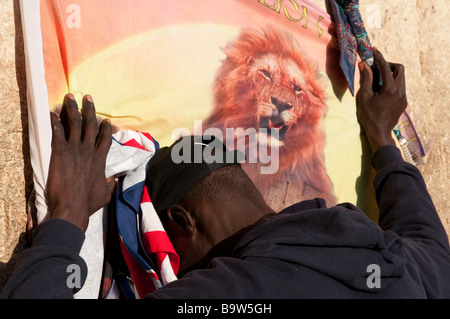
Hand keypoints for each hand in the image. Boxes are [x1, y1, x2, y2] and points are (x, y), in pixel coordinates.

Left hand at [46, 93, 114, 231]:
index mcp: (100, 160)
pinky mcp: (60, 152)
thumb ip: (109, 183)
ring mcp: (75, 150)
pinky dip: (55, 121)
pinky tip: (52, 113)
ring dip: (73, 109)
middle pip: (91, 125)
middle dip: (90, 109)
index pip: (105, 139)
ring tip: (70, 97)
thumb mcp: (105, 193)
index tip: (106, 120)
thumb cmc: (88, 202)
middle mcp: (89, 151)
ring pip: (75, 124)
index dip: (106, 128)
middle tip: (87, 97)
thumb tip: (114, 179)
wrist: (72, 207)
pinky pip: (57, 132)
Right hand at [356, 48, 407, 152]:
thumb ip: (365, 79)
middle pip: (399, 69)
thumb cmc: (369, 116)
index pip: (386, 68)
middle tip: (377, 68)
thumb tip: (364, 65)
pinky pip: (400, 87)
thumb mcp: (364, 97)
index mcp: (391, 89)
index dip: (379, 57)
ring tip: (377, 80)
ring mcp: (404, 97)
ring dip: (390, 75)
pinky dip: (391, 84)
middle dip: (388, 65)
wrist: (380, 133)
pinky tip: (381, 91)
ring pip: (401, 78)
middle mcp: (401, 91)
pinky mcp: (403, 102)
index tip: (374, 50)